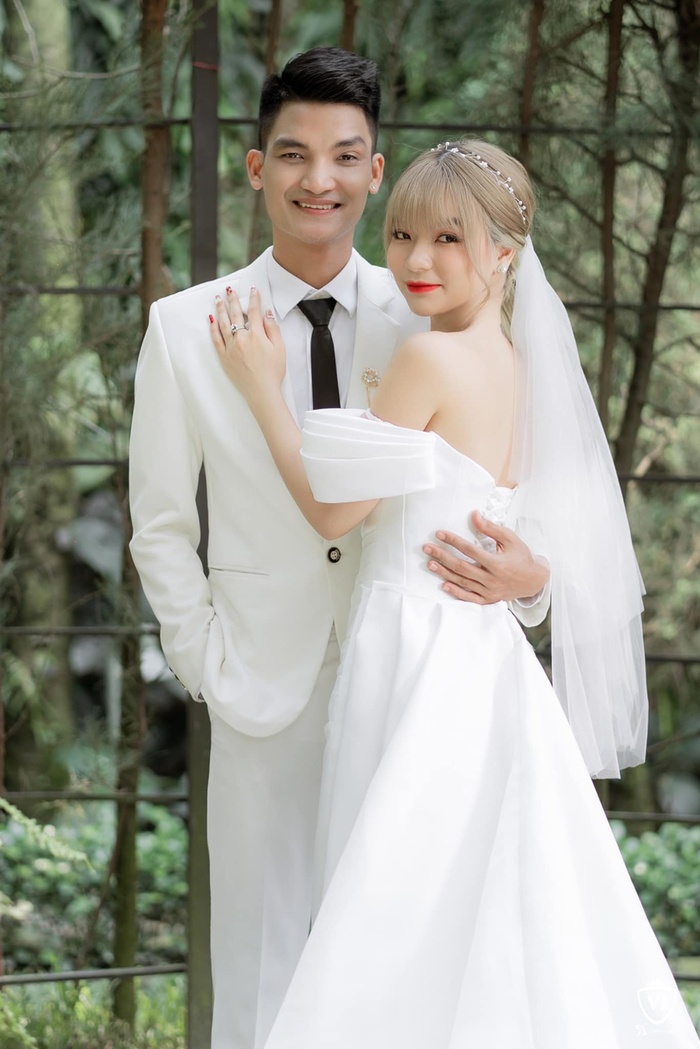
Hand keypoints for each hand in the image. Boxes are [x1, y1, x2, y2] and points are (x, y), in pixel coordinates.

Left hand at [209, 286, 285, 406]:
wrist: (261, 391)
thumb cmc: (272, 372)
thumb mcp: (280, 349)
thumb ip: (273, 329)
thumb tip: (267, 314)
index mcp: (257, 335)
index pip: (254, 312)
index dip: (254, 299)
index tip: (253, 290)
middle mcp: (241, 339)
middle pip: (236, 314)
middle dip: (233, 300)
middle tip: (229, 290)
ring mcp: (231, 348)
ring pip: (223, 324)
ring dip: (221, 310)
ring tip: (218, 300)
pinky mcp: (224, 357)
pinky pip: (216, 339)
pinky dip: (213, 328)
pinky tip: (211, 320)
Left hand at [422, 510, 549, 604]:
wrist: (534, 581)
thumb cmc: (522, 557)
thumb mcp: (510, 539)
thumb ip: (491, 528)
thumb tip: (474, 515)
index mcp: (497, 563)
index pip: (470, 550)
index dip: (453, 541)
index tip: (439, 534)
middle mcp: (492, 579)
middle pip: (461, 567)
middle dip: (442, 556)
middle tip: (427, 548)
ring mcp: (489, 591)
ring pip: (462, 582)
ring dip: (444, 573)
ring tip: (429, 564)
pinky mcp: (488, 599)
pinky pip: (469, 598)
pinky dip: (456, 592)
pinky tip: (444, 584)